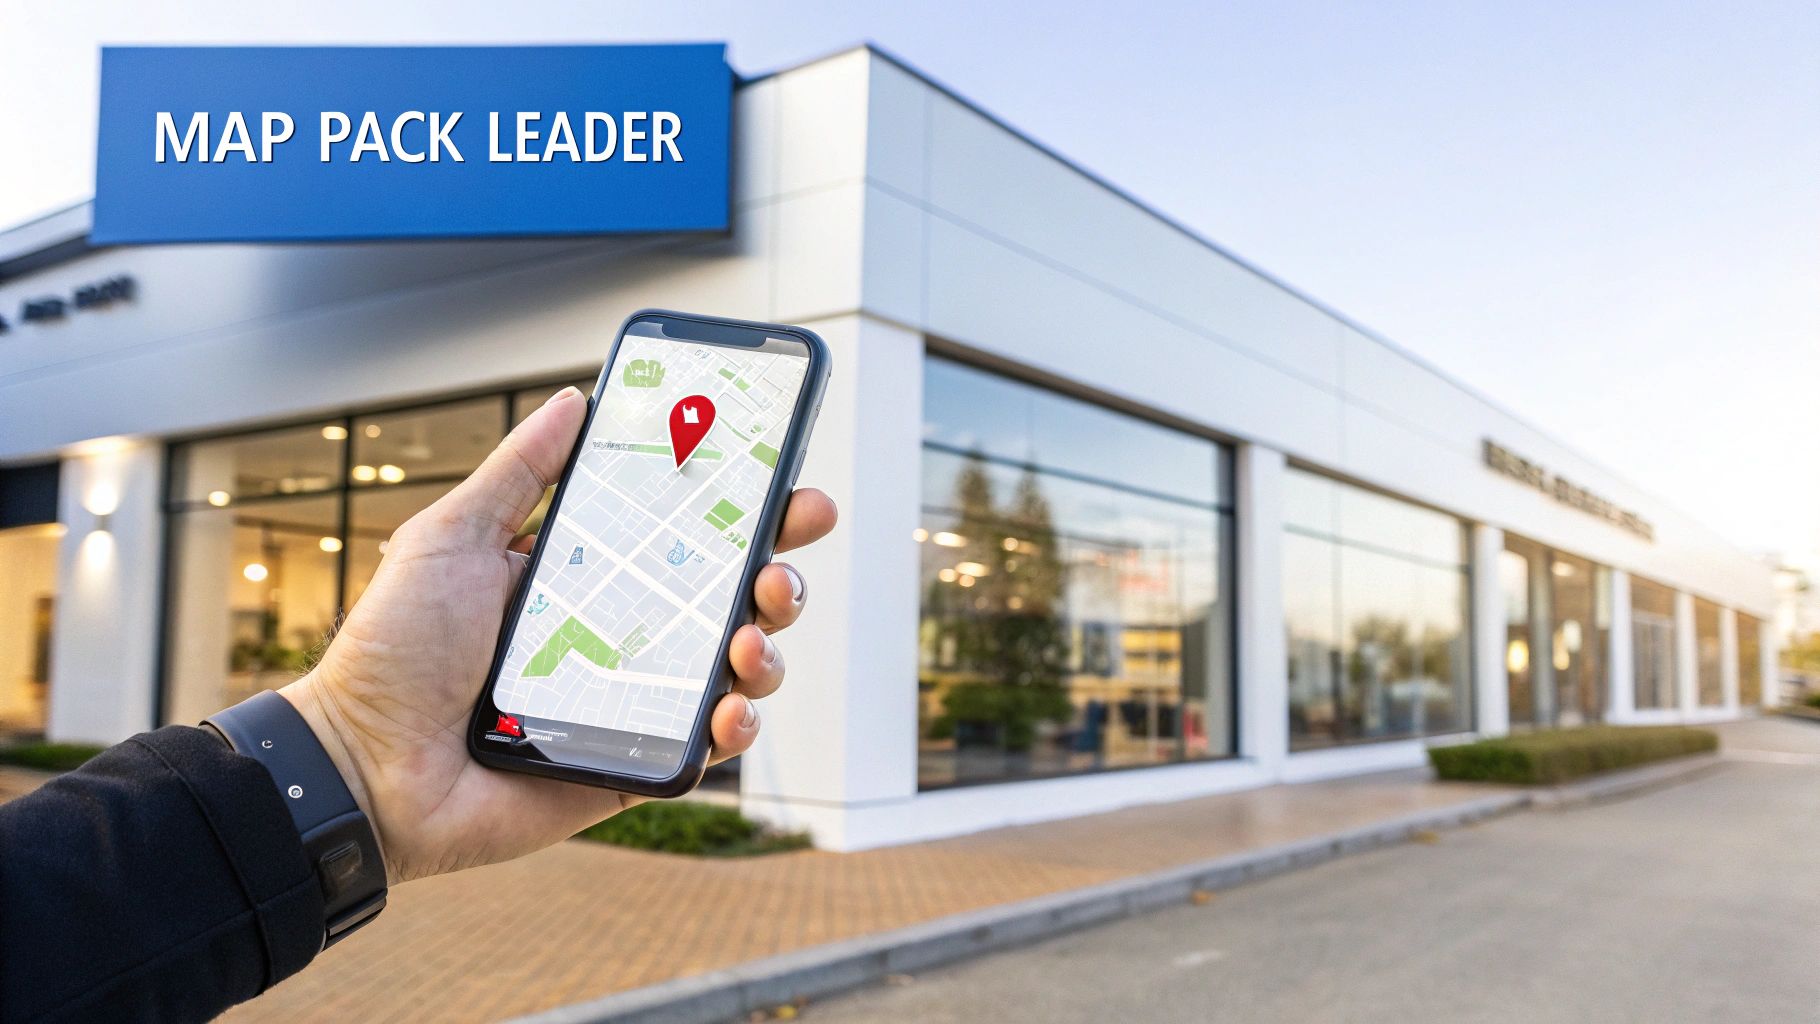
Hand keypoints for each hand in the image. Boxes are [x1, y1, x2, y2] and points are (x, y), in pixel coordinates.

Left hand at [278, 386, 836, 883]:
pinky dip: (736, 727)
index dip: (747, 514)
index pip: (685, 538)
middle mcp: (620, 637)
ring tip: (751, 641)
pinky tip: (730, 708)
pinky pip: (707, 747)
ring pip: (735, 671)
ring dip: (767, 650)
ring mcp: (631, 704)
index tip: (788, 487)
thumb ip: (520, 471)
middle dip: (778, 578)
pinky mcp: (632, 766)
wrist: (361, 767)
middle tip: (779, 568)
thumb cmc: (393, 652)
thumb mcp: (451, 537)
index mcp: (585, 578)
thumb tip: (576, 399)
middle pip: (730, 601)